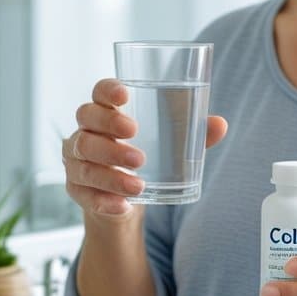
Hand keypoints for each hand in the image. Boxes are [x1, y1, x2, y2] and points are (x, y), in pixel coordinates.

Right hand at [63, 78, 227, 218]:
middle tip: (138, 147)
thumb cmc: (148, 158)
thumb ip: (193, 133)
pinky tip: (122, 205)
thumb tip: (220, 124)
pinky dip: (104, 200)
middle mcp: (85, 131)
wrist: (126, 200)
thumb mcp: (170, 146)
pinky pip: (84, 193)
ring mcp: (76, 160)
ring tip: (139, 185)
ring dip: (112, 175)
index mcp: (106, 112)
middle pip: (87, 122)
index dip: (108, 90)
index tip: (124, 95)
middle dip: (109, 132)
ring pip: (85, 162)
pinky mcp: (76, 189)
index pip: (99, 92)